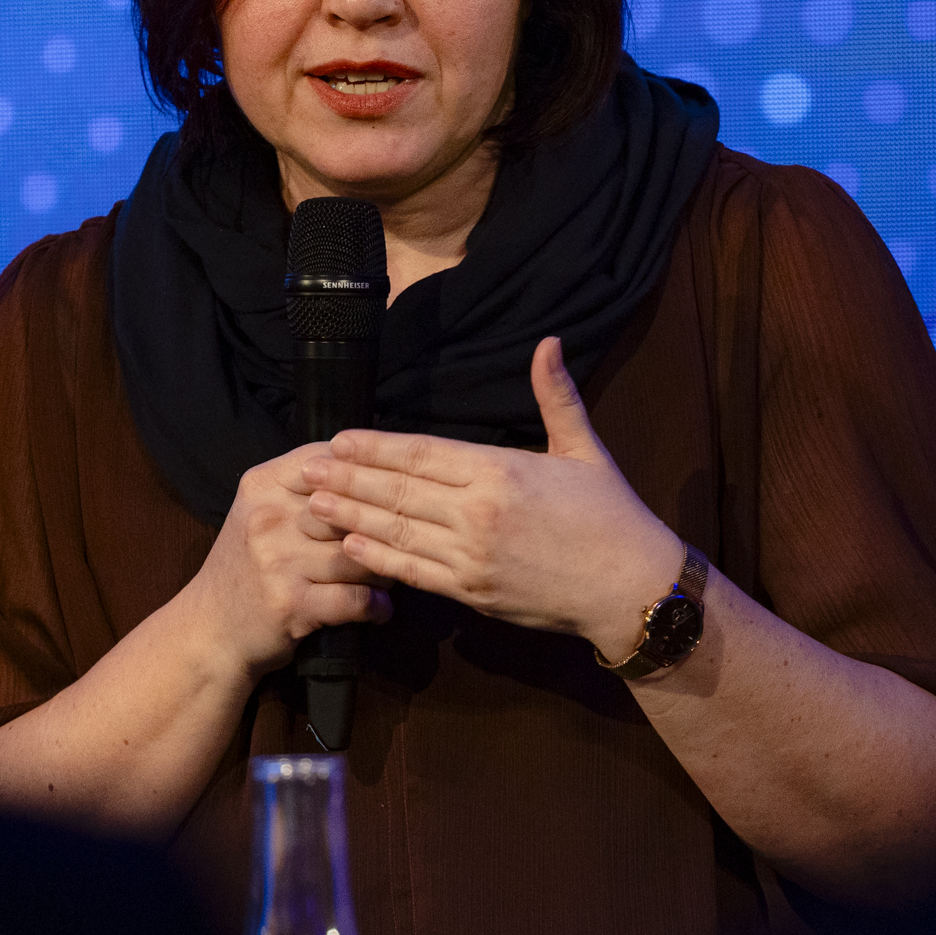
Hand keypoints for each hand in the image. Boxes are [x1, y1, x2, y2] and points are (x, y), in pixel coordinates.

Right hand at [182, 441, 393, 682]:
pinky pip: (357, 599)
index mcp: (262, 485)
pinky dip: (377, 607)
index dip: (369, 473)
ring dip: (386, 569)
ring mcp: (278, 561)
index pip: (330, 462)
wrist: (210, 630)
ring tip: (391, 575)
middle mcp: (269, 518)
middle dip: (383, 526)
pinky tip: (380, 609)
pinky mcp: (292, 604)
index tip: (392, 489)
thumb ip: (304, 488)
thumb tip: (373, 466)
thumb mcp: (260, 513)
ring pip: (362, 554)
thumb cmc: (246, 567)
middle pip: (353, 508)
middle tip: (401, 540)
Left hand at [302, 337, 682, 648]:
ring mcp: (472, 555)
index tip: (340, 439)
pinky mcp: (473, 593)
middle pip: (398, 490)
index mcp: (501, 470)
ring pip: (397, 532)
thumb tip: (549, 342)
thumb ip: (556, 396)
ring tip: (312, 505)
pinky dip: (378, 560)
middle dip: (348, 479)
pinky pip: (415, 573)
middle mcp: (478, 511)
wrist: (629, 587)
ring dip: (350, 518)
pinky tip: (349, 547)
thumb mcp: (585, 449)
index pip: (422, 453)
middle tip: (306, 469)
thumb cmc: (611, 515)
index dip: (376, 447)